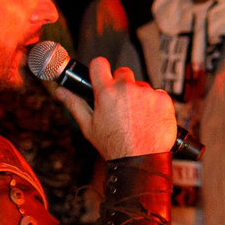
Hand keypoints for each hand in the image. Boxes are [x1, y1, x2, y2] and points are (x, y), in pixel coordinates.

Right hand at [61, 57, 176, 159]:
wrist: (141, 161)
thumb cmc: (114, 146)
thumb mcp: (89, 126)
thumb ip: (75, 104)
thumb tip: (61, 91)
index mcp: (106, 92)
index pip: (99, 63)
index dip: (99, 68)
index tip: (102, 75)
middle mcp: (127, 88)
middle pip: (122, 72)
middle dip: (121, 84)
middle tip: (120, 103)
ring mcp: (147, 93)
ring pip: (141, 85)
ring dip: (138, 95)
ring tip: (136, 116)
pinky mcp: (163, 100)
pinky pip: (157, 94)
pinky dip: (154, 103)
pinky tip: (149, 119)